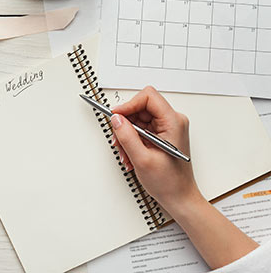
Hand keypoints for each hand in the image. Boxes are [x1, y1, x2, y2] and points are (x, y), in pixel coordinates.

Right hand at [110, 86, 198, 212]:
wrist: (179, 198)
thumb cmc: (170, 182)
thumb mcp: (142, 159)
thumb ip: (127, 136)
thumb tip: (116, 119)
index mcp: (173, 122)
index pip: (148, 97)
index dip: (129, 104)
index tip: (115, 116)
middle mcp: (172, 121)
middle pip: (140, 107)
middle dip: (126, 124)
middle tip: (119, 139)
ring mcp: (167, 128)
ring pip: (138, 119)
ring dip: (127, 135)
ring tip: (126, 153)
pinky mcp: (161, 135)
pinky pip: (140, 129)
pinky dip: (131, 141)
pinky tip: (131, 154)